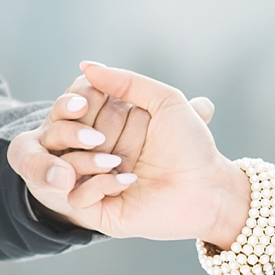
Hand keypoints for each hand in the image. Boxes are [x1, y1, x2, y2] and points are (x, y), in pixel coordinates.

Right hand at [8, 63, 244, 243]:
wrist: (209, 186)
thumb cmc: (191, 144)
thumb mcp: (165, 101)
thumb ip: (126, 82)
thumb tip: (85, 65)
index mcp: (112, 124)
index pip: (77, 107)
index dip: (83, 103)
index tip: (99, 101)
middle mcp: (100, 150)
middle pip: (67, 133)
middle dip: (87, 132)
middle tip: (115, 138)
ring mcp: (97, 180)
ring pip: (65, 163)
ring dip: (91, 158)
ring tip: (118, 160)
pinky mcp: (99, 210)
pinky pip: (77, 195)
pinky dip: (99, 184)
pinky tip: (129, 180)